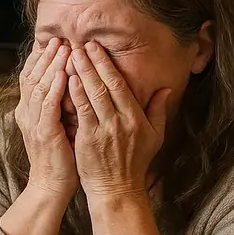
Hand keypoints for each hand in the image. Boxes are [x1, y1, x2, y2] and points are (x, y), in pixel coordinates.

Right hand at [14, 38, 77, 205]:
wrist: (51, 185)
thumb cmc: (59, 156)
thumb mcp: (56, 124)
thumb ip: (60, 103)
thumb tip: (72, 81)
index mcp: (29, 111)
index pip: (31, 77)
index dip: (40, 59)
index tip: (52, 42)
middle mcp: (27, 113)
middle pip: (32, 76)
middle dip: (45, 56)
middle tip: (58, 38)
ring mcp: (33, 122)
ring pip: (40, 86)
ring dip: (51, 65)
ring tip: (62, 48)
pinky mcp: (44, 132)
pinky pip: (48, 105)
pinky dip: (55, 87)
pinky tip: (63, 73)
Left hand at [67, 42, 170, 199]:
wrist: (117, 190)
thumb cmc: (134, 163)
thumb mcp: (155, 137)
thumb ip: (158, 111)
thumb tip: (165, 89)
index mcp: (137, 118)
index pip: (121, 85)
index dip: (108, 65)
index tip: (97, 48)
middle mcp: (122, 122)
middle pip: (106, 86)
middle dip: (93, 63)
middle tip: (81, 44)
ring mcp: (104, 130)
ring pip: (93, 96)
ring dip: (82, 74)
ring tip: (71, 56)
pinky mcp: (89, 140)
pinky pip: (81, 112)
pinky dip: (75, 95)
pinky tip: (68, 81)